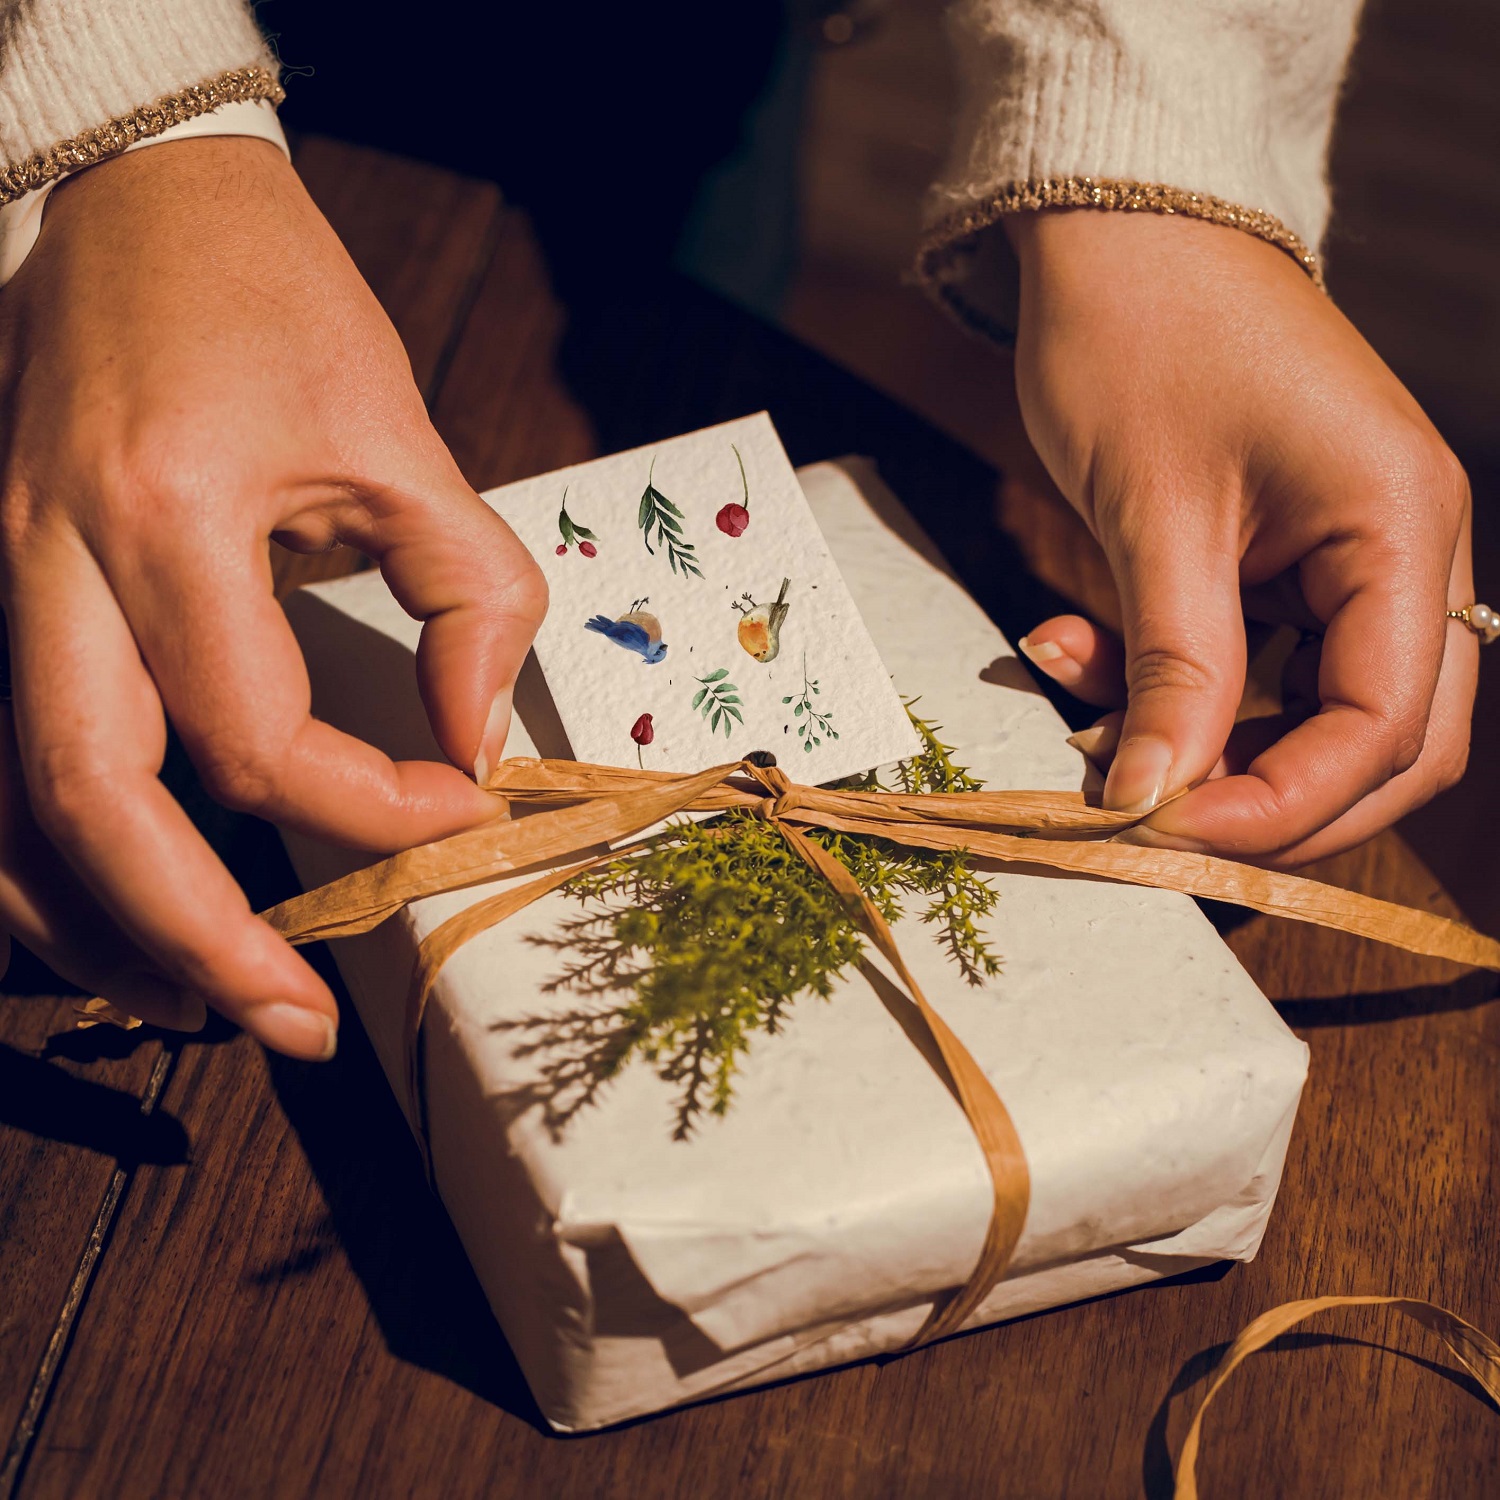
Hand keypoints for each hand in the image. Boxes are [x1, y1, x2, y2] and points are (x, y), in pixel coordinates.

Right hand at [0, 139, 546, 1055]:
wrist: (134, 205)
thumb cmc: (270, 301)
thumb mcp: (400, 435)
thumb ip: (471, 596)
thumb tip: (475, 743)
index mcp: (164, 516)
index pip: (255, 733)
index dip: (371, 803)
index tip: (459, 811)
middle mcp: (48, 565)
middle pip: (89, 804)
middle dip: (196, 936)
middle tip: (295, 1021)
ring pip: (15, 810)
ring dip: (106, 931)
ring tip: (213, 1003)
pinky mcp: (0, 598)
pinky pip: (5, 765)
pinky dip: (57, 868)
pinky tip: (135, 920)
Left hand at [1005, 210, 1474, 866]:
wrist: (1119, 233)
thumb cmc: (1140, 337)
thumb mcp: (1152, 519)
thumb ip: (1169, 672)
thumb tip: (1154, 801)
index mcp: (1402, 525)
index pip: (1384, 724)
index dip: (1284, 803)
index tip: (1172, 833)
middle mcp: (1407, 549)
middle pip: (1380, 741)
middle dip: (1262, 796)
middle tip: (1145, 814)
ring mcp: (1356, 555)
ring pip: (1307, 712)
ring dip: (1200, 736)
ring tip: (1079, 700)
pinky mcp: (1293, 557)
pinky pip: (1252, 662)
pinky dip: (1173, 681)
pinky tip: (1078, 647)